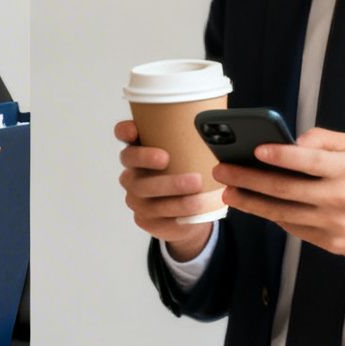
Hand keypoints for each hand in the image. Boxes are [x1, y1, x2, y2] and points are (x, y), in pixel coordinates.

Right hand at [115, 119, 213, 258]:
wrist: (188, 214)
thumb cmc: (188, 175)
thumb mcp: (189, 156)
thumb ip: (194, 141)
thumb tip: (221, 127)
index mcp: (140, 150)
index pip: (123, 134)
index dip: (124, 130)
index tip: (135, 130)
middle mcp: (132, 172)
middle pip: (132, 165)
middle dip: (148, 160)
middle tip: (173, 163)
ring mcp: (135, 197)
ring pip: (147, 196)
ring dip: (174, 195)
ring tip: (198, 192)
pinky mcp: (144, 219)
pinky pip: (158, 219)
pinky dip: (178, 215)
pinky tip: (195, 212)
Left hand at [216, 128, 344, 264]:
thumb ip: (325, 140)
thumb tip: (291, 141)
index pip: (310, 161)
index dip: (281, 156)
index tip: (254, 150)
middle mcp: (342, 199)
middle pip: (286, 189)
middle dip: (248, 179)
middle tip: (222, 172)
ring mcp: (336, 225)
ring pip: (283, 214)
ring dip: (250, 203)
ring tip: (228, 193)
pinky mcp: (332, 244)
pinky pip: (294, 228)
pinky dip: (273, 217)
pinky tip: (256, 205)